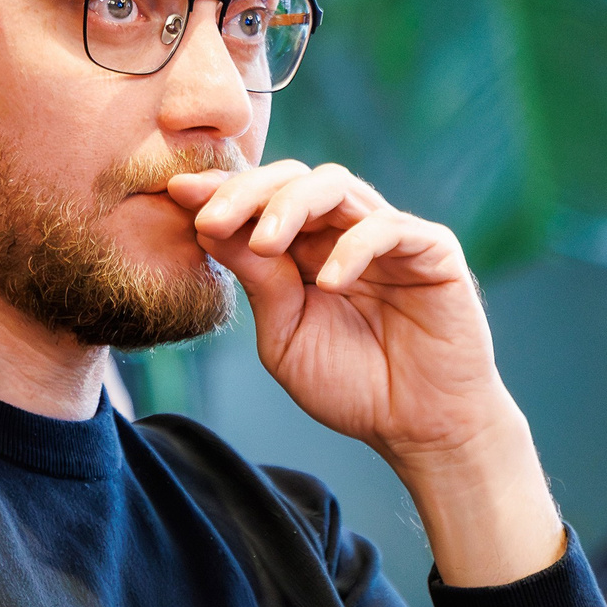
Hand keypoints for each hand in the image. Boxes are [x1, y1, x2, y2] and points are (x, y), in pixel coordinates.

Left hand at [168, 160, 562, 585]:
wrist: (417, 428)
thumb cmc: (351, 385)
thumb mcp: (285, 335)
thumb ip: (257, 283)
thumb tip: (206, 226)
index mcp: (305, 248)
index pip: (260, 200)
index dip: (220, 192)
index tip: (174, 193)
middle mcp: (344, 231)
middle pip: (293, 177)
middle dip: (246, 191)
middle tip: (210, 219)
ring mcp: (389, 236)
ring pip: (336, 185)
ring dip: (291, 206)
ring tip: (264, 245)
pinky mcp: (432, 252)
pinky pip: (389, 228)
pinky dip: (354, 248)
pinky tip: (329, 283)